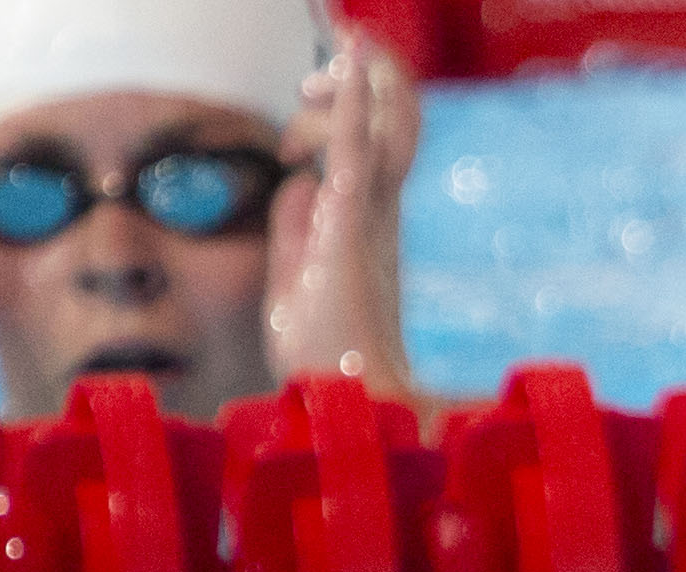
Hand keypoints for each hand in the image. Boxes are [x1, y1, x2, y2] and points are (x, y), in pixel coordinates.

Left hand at [265, 30, 419, 403]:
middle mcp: (381, 209)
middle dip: (359, 77)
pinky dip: (354, 100)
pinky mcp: (352, 226)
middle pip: (393, 116)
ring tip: (314, 80)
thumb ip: (292, 229)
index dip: (340, 103)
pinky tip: (354, 56)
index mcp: (369, 219)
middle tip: (312, 75)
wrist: (349, 401)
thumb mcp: (292, 281)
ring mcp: (371, 215)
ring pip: (382, 120)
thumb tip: (293, 183)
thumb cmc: (326, 355)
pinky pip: (358, 150)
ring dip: (349, 83)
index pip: (369, 136)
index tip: (293, 125)